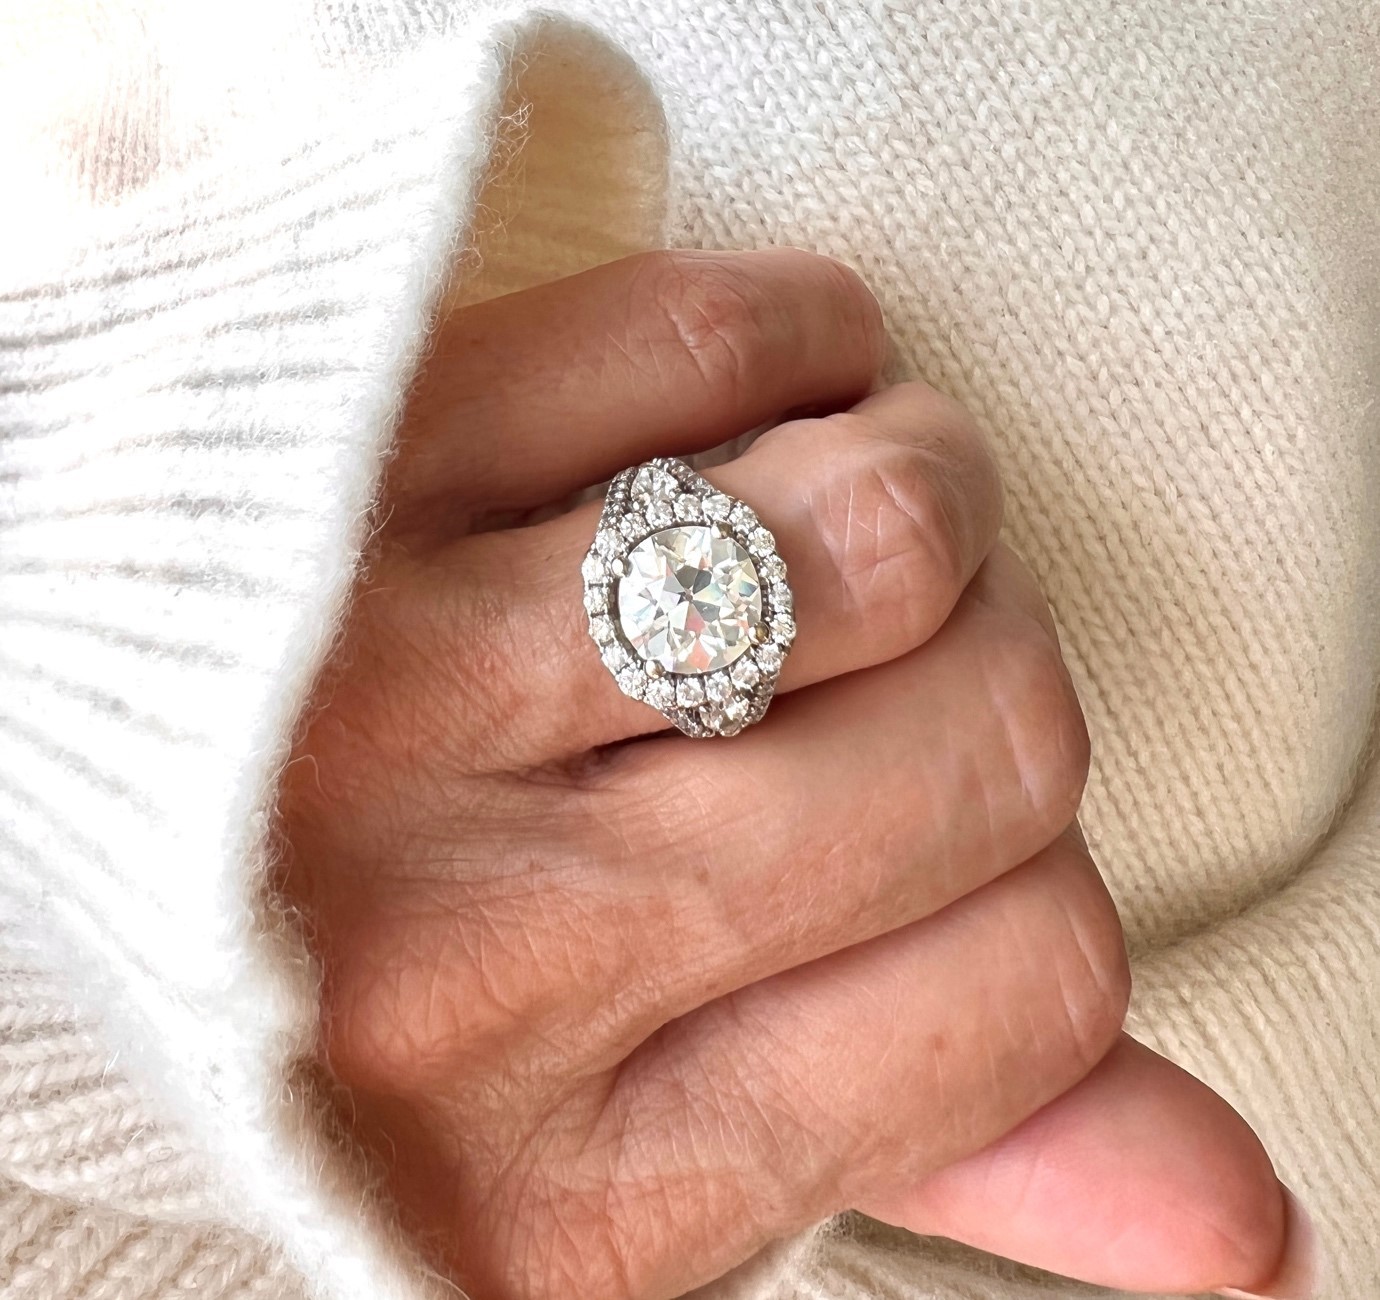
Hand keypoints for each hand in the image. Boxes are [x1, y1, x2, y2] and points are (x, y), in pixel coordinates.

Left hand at [280, 249, 1306, 1299]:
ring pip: (881, 527)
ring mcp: (398, 703)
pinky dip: (801, 338)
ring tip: (852, 514)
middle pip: (994, 736)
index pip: (1029, 982)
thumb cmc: (363, 1032)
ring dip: (929, 489)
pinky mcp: (343, 478)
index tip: (953, 841)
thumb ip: (933, 1174)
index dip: (1038, 890)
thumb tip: (1244, 1230)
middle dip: (995, 677)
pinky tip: (762, 401)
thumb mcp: (628, 1177)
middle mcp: (492, 962)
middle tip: (898, 664)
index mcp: (581, 1190)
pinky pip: (704, 344)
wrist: (30, 879)